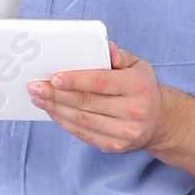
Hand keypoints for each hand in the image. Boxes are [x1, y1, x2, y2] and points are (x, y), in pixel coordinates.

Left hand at [26, 41, 168, 154]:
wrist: (158, 121)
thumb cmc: (142, 89)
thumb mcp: (138, 66)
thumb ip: (120, 56)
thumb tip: (106, 48)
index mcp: (138, 86)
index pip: (100, 82)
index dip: (74, 80)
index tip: (54, 78)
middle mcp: (133, 110)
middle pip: (86, 102)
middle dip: (57, 95)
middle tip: (36, 87)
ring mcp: (124, 131)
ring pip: (82, 119)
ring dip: (56, 109)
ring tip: (40, 99)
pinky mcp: (115, 146)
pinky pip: (83, 134)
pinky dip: (64, 123)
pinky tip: (53, 112)